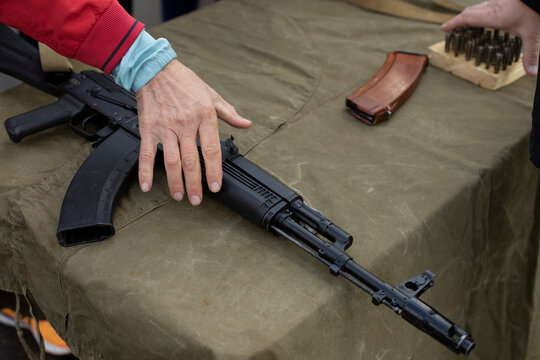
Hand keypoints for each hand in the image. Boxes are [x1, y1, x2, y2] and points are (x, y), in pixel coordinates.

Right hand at [136, 59, 251, 204]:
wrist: (155, 70)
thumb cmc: (185, 82)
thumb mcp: (211, 95)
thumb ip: (229, 113)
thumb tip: (246, 124)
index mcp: (204, 116)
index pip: (211, 150)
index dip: (214, 171)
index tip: (215, 186)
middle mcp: (185, 124)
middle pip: (191, 161)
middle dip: (194, 184)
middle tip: (197, 199)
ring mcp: (166, 127)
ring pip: (171, 161)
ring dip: (175, 182)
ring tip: (178, 196)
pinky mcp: (148, 128)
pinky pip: (146, 154)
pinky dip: (145, 172)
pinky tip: (147, 186)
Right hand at [441, 0, 539, 75]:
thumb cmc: (535, 11)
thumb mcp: (533, 34)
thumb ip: (530, 53)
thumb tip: (532, 72)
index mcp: (494, 16)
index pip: (468, 18)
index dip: (454, 23)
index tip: (443, 28)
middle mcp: (493, 7)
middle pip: (469, 12)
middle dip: (458, 20)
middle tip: (451, 28)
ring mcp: (498, 1)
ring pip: (477, 7)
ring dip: (469, 15)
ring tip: (465, 24)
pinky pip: (486, 5)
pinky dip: (479, 12)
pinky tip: (485, 16)